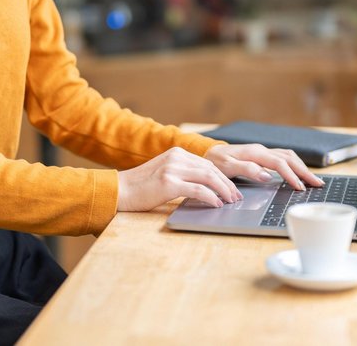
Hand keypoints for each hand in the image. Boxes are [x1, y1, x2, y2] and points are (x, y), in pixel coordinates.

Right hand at [117, 147, 241, 210]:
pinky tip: (216, 204)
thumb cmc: (141, 187)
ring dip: (223, 190)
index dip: (222, 177)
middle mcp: (176, 157)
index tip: (232, 189)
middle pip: (211, 169)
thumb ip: (182, 174)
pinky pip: (198, 189)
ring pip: (208, 177)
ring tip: (230, 201)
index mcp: (176, 153)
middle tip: (237, 197)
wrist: (119, 191)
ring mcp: (172, 169)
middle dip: (227, 184)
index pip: (207, 163)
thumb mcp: (164, 173)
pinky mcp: (169, 183)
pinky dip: (211, 197)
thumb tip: (205, 187)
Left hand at [203, 143, 324, 190]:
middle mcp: (261, 150)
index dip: (291, 175)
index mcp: (254, 152)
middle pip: (289, 158)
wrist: (209, 152)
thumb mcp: (226, 167)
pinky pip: (284, 157)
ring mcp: (263, 151)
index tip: (300, 187)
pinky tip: (300, 172)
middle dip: (304, 171)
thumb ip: (246, 169)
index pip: (279, 163)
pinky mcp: (263, 155)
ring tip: (313, 180)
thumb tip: (267, 175)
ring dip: (302, 167)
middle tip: (317, 184)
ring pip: (289, 156)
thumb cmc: (216, 161)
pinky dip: (295, 164)